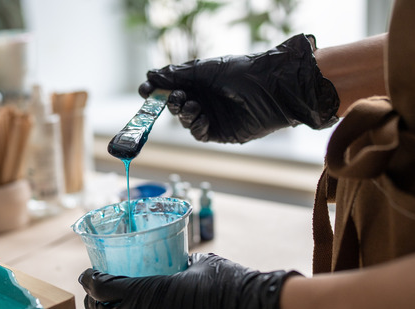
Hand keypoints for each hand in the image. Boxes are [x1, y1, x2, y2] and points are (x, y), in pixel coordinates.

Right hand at [138, 34, 338, 143]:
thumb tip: (151, 75)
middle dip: (169, 102)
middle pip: (174, 105)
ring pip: (184, 120)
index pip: (170, 87)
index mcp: (200, 80)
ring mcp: (211, 116)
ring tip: (192, 105)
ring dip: (183, 113)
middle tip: (173, 98)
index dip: (156, 89)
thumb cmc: (240, 72)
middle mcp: (204, 98)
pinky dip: (196, 126)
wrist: (270, 90)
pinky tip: (202, 116)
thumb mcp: (204, 69)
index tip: (144, 90)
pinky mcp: (220, 133)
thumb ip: (177, 74)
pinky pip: (198, 133)